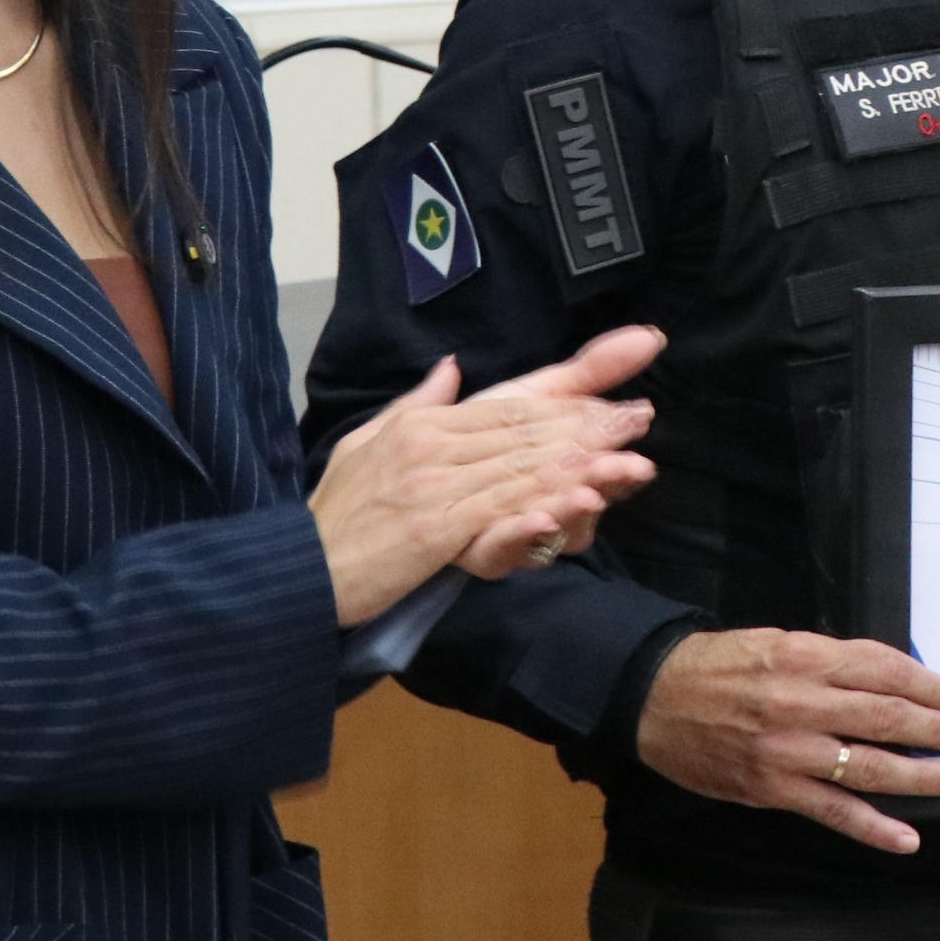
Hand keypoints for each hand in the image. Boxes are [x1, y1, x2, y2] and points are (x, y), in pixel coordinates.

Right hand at [307, 327, 663, 626]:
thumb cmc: (337, 514)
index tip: (614, 390)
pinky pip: (496, 516)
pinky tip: (571, 505)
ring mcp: (433, 486)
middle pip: (525, 430)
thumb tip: (450, 370)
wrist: (298, 570)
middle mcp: (432, 444)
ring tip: (628, 460)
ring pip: (520, 469)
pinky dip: (536, 509)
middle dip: (588, 424)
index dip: (567, 395)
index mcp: (424, 423)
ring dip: (579, 466)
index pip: (510, 404)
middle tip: (641, 418)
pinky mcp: (432, 531)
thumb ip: (416, 405)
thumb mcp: (369, 443)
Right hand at [633, 628, 939, 855]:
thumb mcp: (777, 642)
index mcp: (806, 658)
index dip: (926, 685)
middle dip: (934, 730)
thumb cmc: (717, 667)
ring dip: (918, 776)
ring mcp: (789, 751)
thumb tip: (887, 676)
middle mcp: (802, 703)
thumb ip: (829, 660)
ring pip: (869, 766)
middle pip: (886, 717)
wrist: (654, 698)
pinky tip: (905, 837)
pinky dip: (874, 828)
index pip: (883, 669)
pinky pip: (834, 812)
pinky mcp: (774, 789)